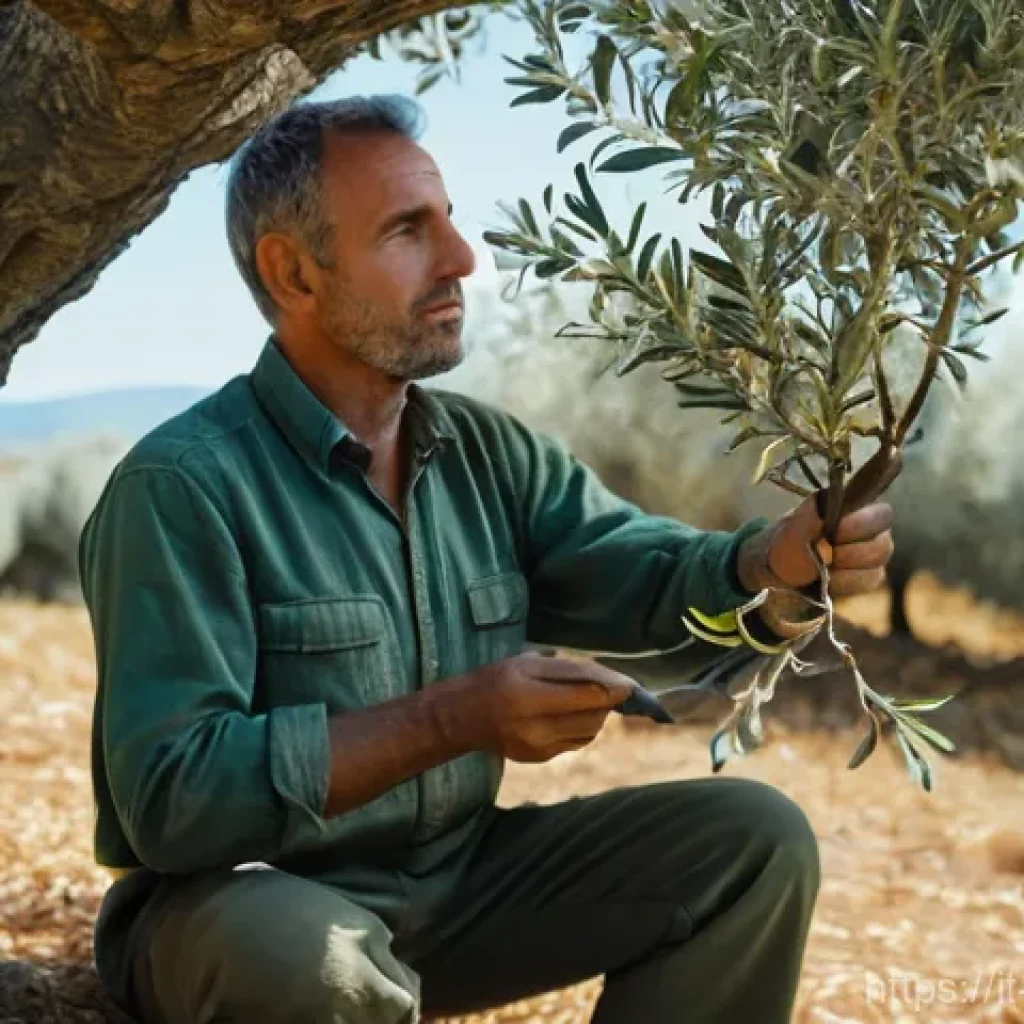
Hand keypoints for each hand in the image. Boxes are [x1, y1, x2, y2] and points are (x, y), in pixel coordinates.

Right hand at [458, 652, 634, 762]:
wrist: (463, 717)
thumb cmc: (496, 680)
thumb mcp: (527, 663)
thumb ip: (569, 670)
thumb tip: (611, 680)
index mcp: (527, 697)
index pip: (585, 696)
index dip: (613, 690)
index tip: (630, 684)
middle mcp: (534, 728)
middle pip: (592, 717)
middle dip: (607, 702)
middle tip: (606, 687)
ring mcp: (538, 749)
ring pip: (589, 732)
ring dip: (597, 714)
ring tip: (584, 698)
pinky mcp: (541, 759)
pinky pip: (577, 742)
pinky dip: (583, 726)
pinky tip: (568, 714)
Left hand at [740, 496, 894, 597]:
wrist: (777, 568)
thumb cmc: (788, 540)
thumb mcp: (793, 526)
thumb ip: (811, 515)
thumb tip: (829, 509)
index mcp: (857, 509)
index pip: (882, 514)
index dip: (862, 524)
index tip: (836, 531)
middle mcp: (872, 531)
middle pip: (883, 545)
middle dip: (852, 552)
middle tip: (828, 554)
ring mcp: (872, 556)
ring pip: (878, 565)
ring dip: (847, 568)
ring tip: (824, 567)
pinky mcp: (867, 578)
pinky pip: (869, 582)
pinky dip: (846, 582)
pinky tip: (829, 579)